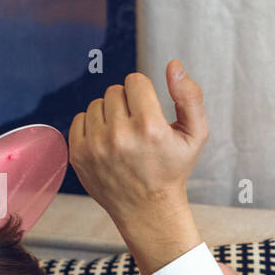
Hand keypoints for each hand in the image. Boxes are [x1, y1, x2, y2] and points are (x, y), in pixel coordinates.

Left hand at [68, 60, 206, 274]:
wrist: (148, 210)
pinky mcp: (79, 154)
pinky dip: (94, 127)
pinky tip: (108, 144)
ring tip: (124, 137)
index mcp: (150, 128)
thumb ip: (190, 96)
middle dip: (127, 104)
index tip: (150, 114)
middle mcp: (121, 136)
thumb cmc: (173, 169)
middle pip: (115, 90)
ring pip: (97, 103)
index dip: (145, 95)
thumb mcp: (195, 135)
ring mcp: (96, 146)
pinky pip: (80, 119)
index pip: (135, 81)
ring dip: (110, 115)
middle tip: (138, 129)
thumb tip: (173, 65)